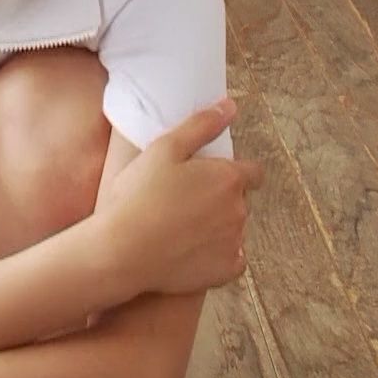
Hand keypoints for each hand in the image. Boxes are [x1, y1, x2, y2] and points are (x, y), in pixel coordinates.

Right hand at [97, 99, 265, 296]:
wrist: (123, 251)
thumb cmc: (139, 196)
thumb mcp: (164, 149)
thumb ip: (201, 125)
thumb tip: (230, 107)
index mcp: (228, 178)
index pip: (253, 172)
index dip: (236, 172)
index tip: (211, 177)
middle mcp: (239, 210)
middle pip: (240, 200)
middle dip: (222, 199)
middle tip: (186, 200)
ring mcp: (234, 242)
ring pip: (234, 229)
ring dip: (218, 226)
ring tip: (182, 227)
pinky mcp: (226, 270)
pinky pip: (232, 259)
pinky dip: (218, 255)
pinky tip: (192, 251)